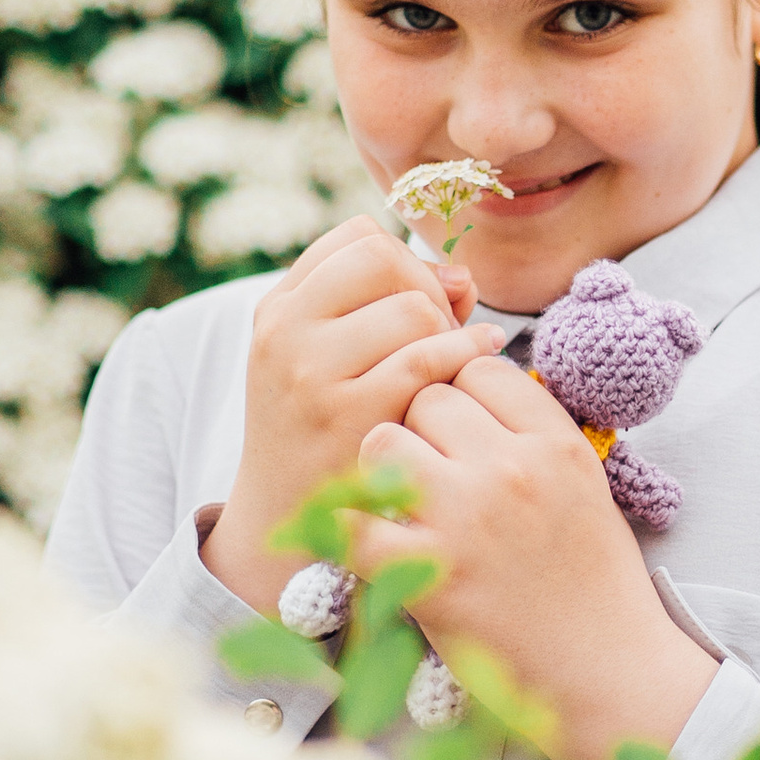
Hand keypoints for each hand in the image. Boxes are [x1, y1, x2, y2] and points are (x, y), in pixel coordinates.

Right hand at [202, 218, 503, 612]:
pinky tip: (481, 363)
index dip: (404, 260)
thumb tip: (462, 278)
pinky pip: (427, 359)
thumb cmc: (326, 431)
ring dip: (448, 331)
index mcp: (277, 309)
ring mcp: (313, 375)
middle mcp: (285, 333)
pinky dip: (467, 355)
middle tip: (439, 332)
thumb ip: (387, 306)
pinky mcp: (350, 416)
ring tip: (448, 363)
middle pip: (384, 259)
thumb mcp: (326, 359)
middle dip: (427, 289)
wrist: (286, 522)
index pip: (357, 238)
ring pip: (412, 307)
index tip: (418, 300)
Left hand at [354, 356, 717, 759]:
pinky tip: (365, 541)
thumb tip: (474, 390)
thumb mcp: (586, 487)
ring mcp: (466, 518)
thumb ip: (535, 436)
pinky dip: (347, 529)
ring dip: (386, 470)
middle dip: (424, 432)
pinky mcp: (427, 573)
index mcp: (556, 443)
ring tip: (406, 506)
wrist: (609, 671)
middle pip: (428, 399)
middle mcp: (512, 468)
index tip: (466, 433)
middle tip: (435, 476)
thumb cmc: (596, 583)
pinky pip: (352, 522)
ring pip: (383, 441)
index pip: (480, 369)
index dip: (465, 397)